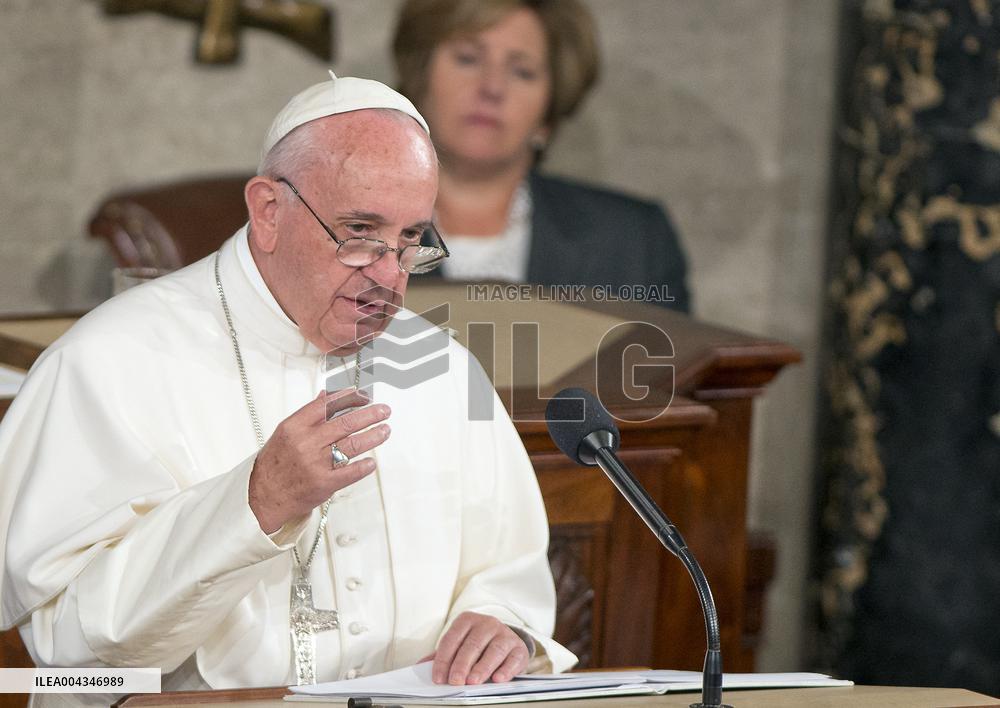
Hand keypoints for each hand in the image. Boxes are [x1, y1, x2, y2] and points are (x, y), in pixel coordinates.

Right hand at [249, 389, 389, 532]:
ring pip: (352, 445)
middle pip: (346, 423)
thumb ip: (308, 415)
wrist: (263, 496)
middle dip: (370, 415)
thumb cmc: (275, 464)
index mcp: (295, 427)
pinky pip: (350, 472)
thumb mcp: (286, 432)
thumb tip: (326, 396)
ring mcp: (316, 463)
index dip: (350, 398)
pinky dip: (364, 466)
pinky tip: (372, 461)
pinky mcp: (324, 483)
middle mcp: (306, 443)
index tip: (364, 395)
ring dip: (373, 436)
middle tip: (384, 411)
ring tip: (385, 430)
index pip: (328, 406)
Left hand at [430, 612, 529, 684]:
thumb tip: (420, 667)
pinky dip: (505, 670)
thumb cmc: (477, 645)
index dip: (444, 659)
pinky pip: (513, 658)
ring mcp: (505, 634)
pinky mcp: (519, 647)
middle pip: (473, 644)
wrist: (505, 640)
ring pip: (494, 650)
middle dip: (462, 664)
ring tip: (473, 681)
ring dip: (482, 667)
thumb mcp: (459, 644)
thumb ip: (442, 654)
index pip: (452, 639)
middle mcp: (487, 623)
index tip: (438, 677)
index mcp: (467, 620)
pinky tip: (498, 679)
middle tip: (455, 681)